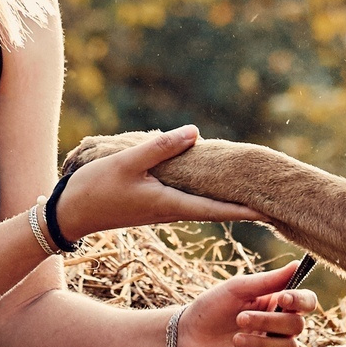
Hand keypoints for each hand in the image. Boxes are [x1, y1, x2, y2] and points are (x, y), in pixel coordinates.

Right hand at [52, 127, 261, 239]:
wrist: (70, 213)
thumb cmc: (96, 188)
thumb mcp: (127, 162)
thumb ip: (160, 147)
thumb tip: (195, 133)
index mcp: (170, 204)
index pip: (216, 209)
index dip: (245, 210)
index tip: (272, 212)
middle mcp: (171, 211)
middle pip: (216, 209)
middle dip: (244, 207)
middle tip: (274, 203)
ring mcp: (163, 209)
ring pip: (203, 205)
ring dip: (228, 202)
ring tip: (253, 194)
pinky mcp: (154, 204)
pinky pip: (189, 200)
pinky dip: (207, 195)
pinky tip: (214, 185)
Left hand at [174, 263, 319, 346]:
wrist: (188, 336)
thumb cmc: (212, 307)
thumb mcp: (237, 288)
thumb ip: (268, 280)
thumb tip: (297, 264)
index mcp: (277, 303)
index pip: (307, 302)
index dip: (301, 301)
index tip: (282, 298)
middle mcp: (279, 326)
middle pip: (297, 326)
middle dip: (269, 322)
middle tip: (240, 318)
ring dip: (262, 342)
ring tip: (236, 338)